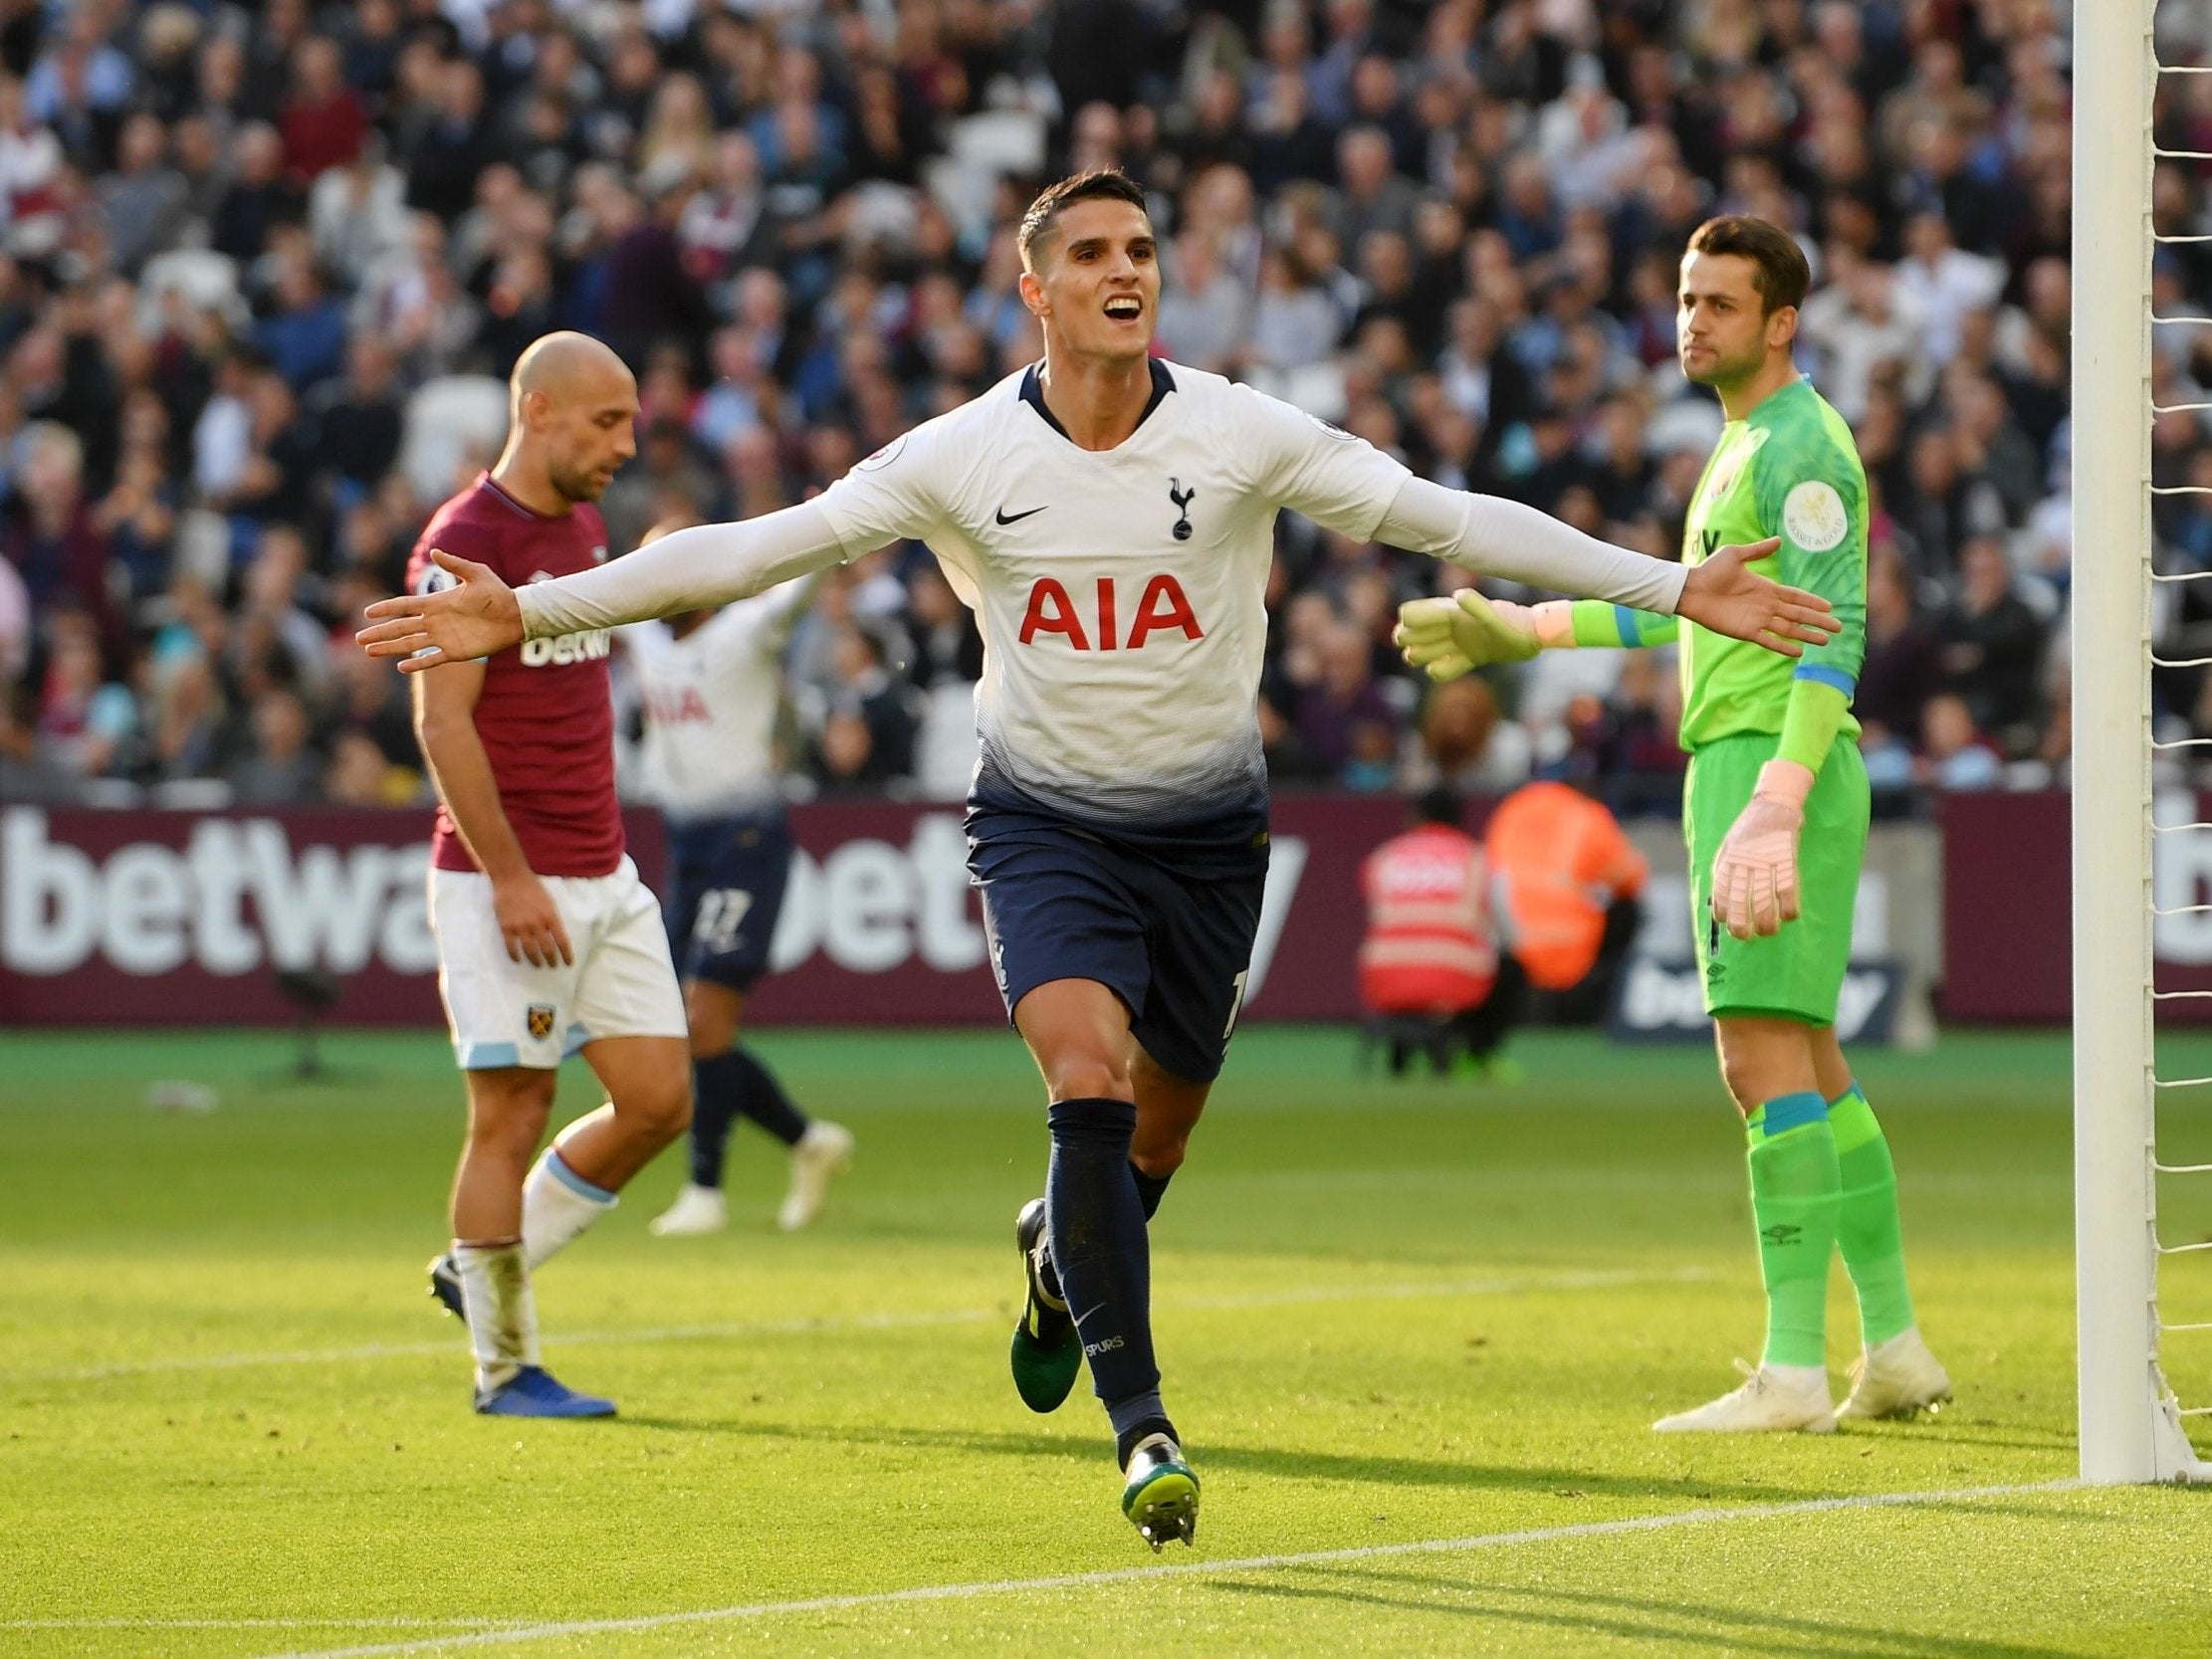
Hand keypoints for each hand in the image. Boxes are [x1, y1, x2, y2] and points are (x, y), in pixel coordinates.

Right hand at [356, 549, 524, 670]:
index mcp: (437, 602)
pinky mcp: (456, 652)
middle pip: (400, 627)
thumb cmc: (498, 592)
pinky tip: (400, 667)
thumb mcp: (477, 573)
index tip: (367, 612)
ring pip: (410, 644)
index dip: (386, 609)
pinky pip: (432, 659)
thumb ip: (455, 564)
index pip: (405, 606)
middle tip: (358, 638)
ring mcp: (444, 637)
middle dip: (380, 632)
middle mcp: (436, 621)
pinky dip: (417, 663)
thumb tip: (435, 552)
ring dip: (389, 648)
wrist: (516, 615)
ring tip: (369, 651)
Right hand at [492, 871, 573, 967]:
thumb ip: (553, 918)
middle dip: (552, 960)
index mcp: (551, 916)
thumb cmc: (533, 888)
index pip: (562, 941)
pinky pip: (511, 947)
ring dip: (536, 961)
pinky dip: (515, 956)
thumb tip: (557, 936)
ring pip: (530, 951)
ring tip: (539, 965)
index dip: (567, 955)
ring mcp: (521, 926)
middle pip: (547, 949)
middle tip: (553, 966)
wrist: (511, 878)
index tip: (569, 963)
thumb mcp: (550, 902)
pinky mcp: (506, 927)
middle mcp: (537, 923)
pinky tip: (518, 960)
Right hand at [1393, 590, 1540, 681]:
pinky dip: (1440, 671)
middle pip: (1414, 633)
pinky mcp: (1470, 657)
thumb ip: (1478, 607)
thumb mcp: (1497, 618)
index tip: (1411, 631)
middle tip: (1417, 650)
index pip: (1414, 613)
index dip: (1409, 622)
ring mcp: (1459, 643)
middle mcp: (1452, 626)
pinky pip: (1445, 668)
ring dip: (1420, 656)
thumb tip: (1457, 595)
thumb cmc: (1516, 625)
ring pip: (1425, 651)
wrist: (1535, 636)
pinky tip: (1443, 669)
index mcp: (1452, 612)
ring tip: (1425, 658)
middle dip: (1409, 640)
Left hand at [1677, 539, 1840, 656]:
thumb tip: (1779, 540)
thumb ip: (1758, 550)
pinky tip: (1799, 652)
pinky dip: (1783, 646)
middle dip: (1817, 621)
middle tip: (1838, 627)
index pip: (1796, 597)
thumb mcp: (1735, 555)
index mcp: (1766, 588)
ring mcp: (1757, 619)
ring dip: (1807, 635)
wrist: (1691, 588)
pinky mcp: (1745, 631)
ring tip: (1825, 641)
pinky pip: (1769, 640)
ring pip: (1788, 629)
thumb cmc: (1710, 570)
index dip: (1812, 602)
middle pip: (1798, 615)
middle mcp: (1765, 606)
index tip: (1829, 607)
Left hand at [1711, 760, 1812, 938]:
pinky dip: (1789, 907)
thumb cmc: (1748, 831)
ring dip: (1767, 922)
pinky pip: (1787, 889)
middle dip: (1742, 925)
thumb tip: (1718, 903)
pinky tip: (1789, 916)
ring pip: (1764, 900)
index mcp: (1727, 860)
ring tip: (1769, 931)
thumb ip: (1723, 872)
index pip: (1720, 894)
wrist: (1773, 805)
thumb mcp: (1727, 848)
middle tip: (1747, 937)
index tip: (1728, 925)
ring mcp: (1765, 860)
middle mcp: (1743, 862)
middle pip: (1740, 901)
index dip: (1723, 913)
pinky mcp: (1787, 858)